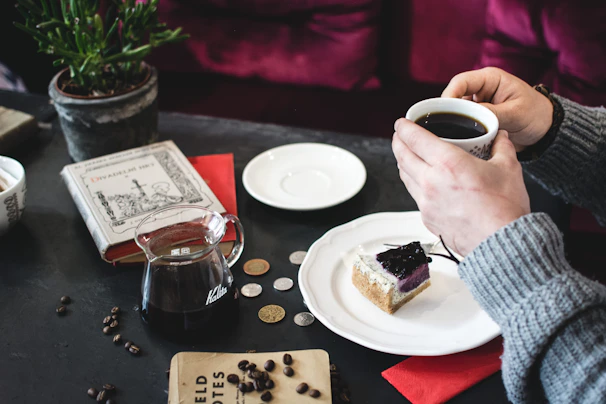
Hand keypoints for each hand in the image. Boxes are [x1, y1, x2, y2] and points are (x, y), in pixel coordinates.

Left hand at [392, 119, 530, 255]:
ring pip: (404, 176)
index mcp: (448, 163)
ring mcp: (426, 202)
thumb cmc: (504, 209)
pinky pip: (414, 195)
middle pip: (402, 156)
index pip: (415, 138)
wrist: (501, 243)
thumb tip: (501, 137)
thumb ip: (502, 148)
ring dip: (402, 162)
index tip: (402, 123)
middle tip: (399, 136)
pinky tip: (421, 181)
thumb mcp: (508, 169)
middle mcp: (431, 181)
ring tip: (407, 156)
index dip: (404, 128)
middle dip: (398, 142)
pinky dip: (413, 183)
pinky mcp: (427, 218)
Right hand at [442, 67, 552, 151]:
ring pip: (455, 111)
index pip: (460, 82)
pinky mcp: (477, 119)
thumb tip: (465, 117)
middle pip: (453, 97)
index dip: (448, 95)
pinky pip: (461, 123)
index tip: (442, 112)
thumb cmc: (536, 115)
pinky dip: (458, 131)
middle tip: (442, 128)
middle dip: (447, 112)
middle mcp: (480, 90)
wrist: (545, 131)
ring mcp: (477, 105)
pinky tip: (457, 140)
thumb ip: (490, 114)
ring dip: (453, 123)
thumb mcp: (515, 114)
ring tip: (450, 136)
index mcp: (490, 79)